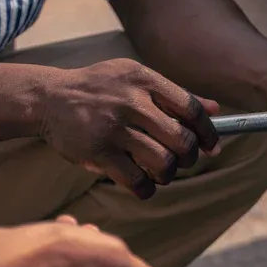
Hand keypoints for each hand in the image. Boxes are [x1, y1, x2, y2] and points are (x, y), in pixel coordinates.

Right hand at [38, 59, 219, 198]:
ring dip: (168, 174)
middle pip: (181, 139)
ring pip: (162, 162)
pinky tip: (144, 184)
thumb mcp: (136, 78)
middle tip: (183, 160)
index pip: (191, 108)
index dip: (207, 131)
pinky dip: (146, 188)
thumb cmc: (100, 88)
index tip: (211, 145)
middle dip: (189, 157)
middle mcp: (132, 102)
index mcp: (145, 80)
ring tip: (162, 172)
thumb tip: (216, 110)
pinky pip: (136, 180)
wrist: (50, 98)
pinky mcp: (98, 151)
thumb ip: (175, 94)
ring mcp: (114, 128)